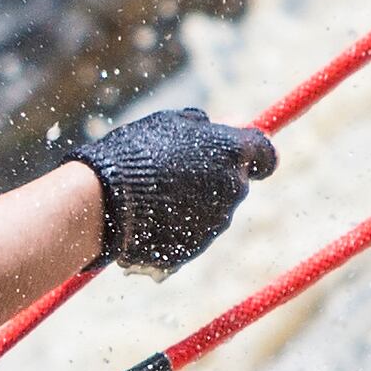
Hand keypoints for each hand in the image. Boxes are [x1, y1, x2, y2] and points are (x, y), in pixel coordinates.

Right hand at [71, 109, 277, 274]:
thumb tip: (236, 121)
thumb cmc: (137, 153)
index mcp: (234, 153)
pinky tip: (148, 217)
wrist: (104, 201)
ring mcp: (216, 223)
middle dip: (214, 179)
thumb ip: (209, 126)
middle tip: (175, 173)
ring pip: (213, 211)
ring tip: (154, 196)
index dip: (252, 156)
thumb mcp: (172, 124)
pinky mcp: (195, 248)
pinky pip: (191, 235)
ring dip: (192, 204)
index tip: (232, 156)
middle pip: (235, 184)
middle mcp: (234, 190)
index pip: (266, 156)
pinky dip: (176, 227)